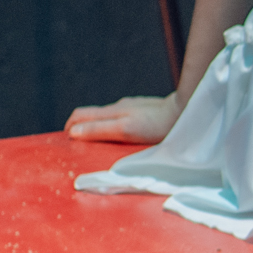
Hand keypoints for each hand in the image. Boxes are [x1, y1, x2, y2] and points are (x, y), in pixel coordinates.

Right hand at [66, 92, 181, 144]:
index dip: (69, 128)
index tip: (65, 143)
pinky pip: (123, 119)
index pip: (80, 115)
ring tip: (97, 144)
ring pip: (107, 117)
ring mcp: (133, 109)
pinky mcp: (145, 112)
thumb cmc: (157, 124)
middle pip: (91, 115)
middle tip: (76, 145)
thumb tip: (73, 132)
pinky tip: (122, 137)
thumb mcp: (125, 129)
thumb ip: (99, 130)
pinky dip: (113, 128)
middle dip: (79, 127)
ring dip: (97, 128)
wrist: (187, 113)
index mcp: (112, 111)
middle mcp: (120, 107)